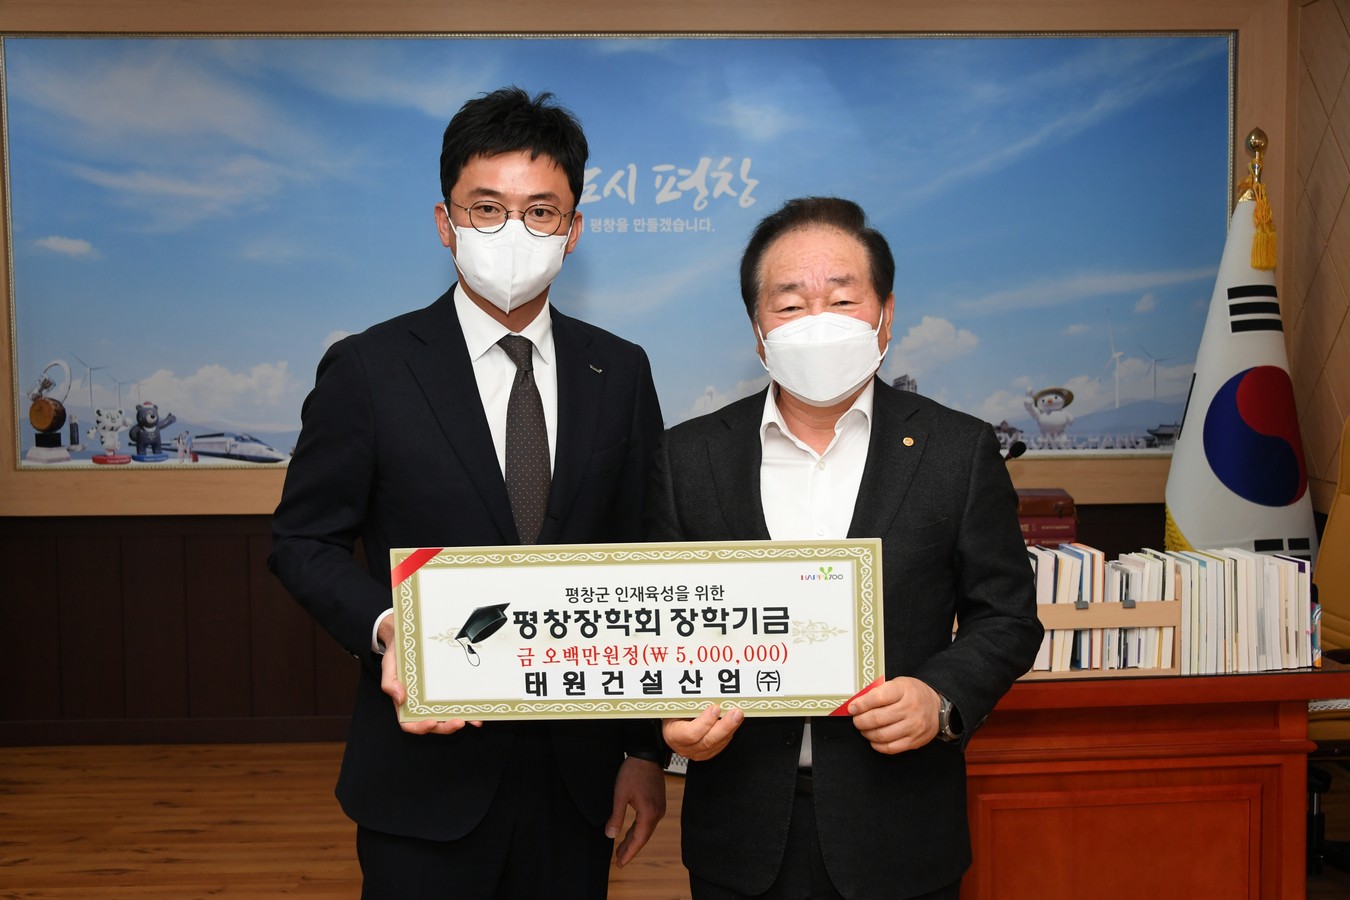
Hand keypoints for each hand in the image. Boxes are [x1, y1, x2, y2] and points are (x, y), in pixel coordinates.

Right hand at [378, 616, 480, 735]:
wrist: (409, 635)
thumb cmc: (397, 654)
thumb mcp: (389, 665)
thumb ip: (390, 683)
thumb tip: (400, 698)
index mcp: (405, 703)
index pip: (410, 723)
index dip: (421, 727)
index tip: (431, 721)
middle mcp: (421, 704)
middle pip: (434, 724)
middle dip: (446, 726)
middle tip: (459, 722)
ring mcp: (436, 697)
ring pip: (448, 716)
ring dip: (461, 720)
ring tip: (474, 719)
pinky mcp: (448, 688)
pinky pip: (457, 701)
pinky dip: (468, 708)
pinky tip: (479, 709)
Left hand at [605, 756, 666, 866]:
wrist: (646, 754)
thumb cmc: (633, 772)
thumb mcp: (620, 795)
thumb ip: (616, 816)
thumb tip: (610, 835)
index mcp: (648, 813)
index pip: (638, 839)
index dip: (629, 852)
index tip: (620, 863)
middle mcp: (657, 813)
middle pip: (643, 837)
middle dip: (630, 849)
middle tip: (619, 860)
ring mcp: (659, 808)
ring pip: (646, 830)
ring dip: (634, 840)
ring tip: (622, 849)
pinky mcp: (658, 802)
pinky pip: (648, 822)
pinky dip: (639, 830)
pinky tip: (632, 832)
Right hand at [661, 704, 743, 760]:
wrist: (672, 728)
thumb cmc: (673, 714)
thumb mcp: (675, 707)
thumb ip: (688, 702)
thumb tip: (704, 689)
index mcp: (674, 735)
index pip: (690, 733)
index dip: (705, 722)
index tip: (715, 708)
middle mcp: (686, 748)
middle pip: (708, 741)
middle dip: (725, 726)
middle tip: (736, 713)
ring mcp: (698, 753)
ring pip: (718, 743)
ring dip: (731, 728)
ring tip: (738, 714)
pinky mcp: (709, 753)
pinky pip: (722, 744)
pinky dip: (730, 731)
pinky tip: (735, 721)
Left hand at [847, 676, 939, 753]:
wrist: (936, 706)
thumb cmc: (912, 693)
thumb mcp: (898, 684)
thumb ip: (879, 692)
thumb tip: (856, 704)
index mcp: (903, 690)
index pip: (878, 697)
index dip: (861, 704)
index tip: (851, 708)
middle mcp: (910, 708)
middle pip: (877, 718)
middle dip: (860, 721)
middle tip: (856, 720)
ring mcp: (913, 726)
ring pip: (882, 735)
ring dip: (867, 733)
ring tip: (864, 729)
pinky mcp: (915, 741)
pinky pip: (891, 748)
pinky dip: (877, 745)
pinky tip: (873, 739)